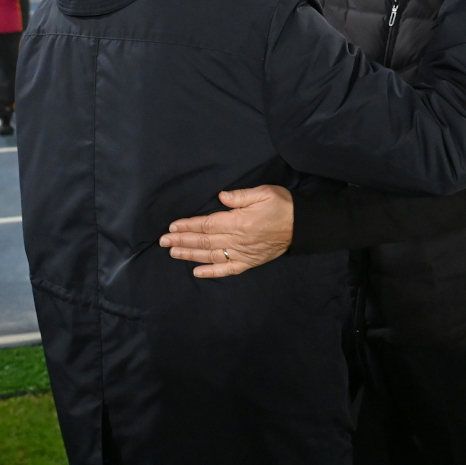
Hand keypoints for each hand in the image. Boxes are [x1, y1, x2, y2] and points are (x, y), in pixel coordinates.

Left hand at [158, 185, 293, 277]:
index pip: (207, 225)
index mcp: (239, 222)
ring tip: (173, 253)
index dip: (188, 226)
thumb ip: (240, 196)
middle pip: (204, 241)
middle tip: (163, 241)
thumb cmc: (281, 205)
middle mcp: (238, 240)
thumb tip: (220, 197)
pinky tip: (197, 272)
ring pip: (211, 256)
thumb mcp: (263, 192)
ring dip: (190, 255)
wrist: (301, 225)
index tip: (173, 227)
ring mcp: (243, 254)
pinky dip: (212, 272)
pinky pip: (227, 269)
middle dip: (182, 240)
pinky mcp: (249, 262)